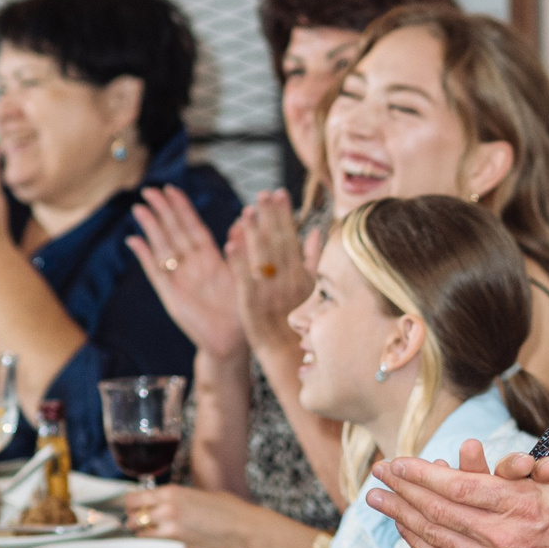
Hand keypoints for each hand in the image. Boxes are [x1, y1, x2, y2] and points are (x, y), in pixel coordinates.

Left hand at [122, 485, 258, 547]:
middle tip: (140, 519)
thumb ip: (173, 497)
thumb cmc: (225, 507)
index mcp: (170, 492)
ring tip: (150, 531)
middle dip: (133, 518)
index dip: (130, 503)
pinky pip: (153, 545)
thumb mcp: (195, 492)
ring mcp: (170, 530)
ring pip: (139, 533)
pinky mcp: (176, 545)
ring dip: (141, 532)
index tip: (133, 505)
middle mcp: (166, 510)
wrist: (240, 527)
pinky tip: (162, 539)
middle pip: (132, 517)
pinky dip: (153, 543)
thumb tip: (157, 502)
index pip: (133, 498)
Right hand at [128, 188, 244, 358]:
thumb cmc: (242, 310)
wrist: (232, 341)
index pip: (193, 226)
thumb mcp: (244, 275)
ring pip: (162, 246)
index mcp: (212, 258)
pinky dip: (144, 256)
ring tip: (139, 208)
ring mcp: (179, 277)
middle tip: (149, 189)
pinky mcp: (169, 293)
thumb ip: (240, 249)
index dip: (182, 208)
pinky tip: (133, 240)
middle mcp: (193, 265)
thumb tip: (242, 221)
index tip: (171, 189)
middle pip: (174, 231)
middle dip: (162, 210)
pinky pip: (155, 271)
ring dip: (151, 227)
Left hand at [225, 191, 311, 351]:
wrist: (290, 354)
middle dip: (269, 215)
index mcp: (302, 273)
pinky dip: (238, 261)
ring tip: (246, 210)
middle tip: (262, 193)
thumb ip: (315, 259)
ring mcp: (269, 291)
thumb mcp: (316, 288)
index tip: (278, 192)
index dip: (284, 214)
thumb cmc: (304, 322)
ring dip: (253, 232)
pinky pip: (244, 279)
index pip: (292, 237)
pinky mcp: (251, 304)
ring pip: (261, 256)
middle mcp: (287, 279)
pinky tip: (230, 244)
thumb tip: (318, 231)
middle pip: (277, 241)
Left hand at [369, 377, 548, 547]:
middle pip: (439, 511)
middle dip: (403, 491)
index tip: (398, 461)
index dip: (423, 475)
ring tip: (376, 500)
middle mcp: (502, 537)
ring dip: (402, 517)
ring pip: (437, 537)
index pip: (459, 487)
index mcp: (523, 507)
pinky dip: (421, 545)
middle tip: (377, 473)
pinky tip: (404, 532)